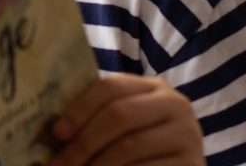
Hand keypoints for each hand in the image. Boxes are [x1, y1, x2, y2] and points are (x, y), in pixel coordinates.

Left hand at [50, 74, 203, 165]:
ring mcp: (188, 136)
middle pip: (118, 115)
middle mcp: (175, 104)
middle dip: (84, 142)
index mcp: (153, 86)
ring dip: (97, 165)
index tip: (57, 133)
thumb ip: (99, 118)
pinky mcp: (193, 165)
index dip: (79, 109)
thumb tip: (52, 130)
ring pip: (129, 147)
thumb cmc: (145, 146)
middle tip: (60, 164)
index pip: (110, 87)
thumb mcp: (126, 125)